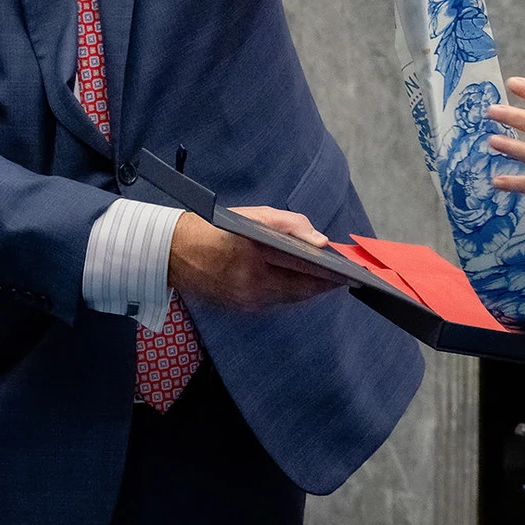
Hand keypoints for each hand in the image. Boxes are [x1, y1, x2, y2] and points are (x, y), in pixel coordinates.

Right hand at [167, 208, 344, 311]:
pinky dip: (288, 293)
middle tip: (342, 278)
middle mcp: (249, 286)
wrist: (174, 251)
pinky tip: (299, 284)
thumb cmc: (219, 227)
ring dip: (306, 290)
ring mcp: (244, 302)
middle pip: (299, 291)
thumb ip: (291, 225)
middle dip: (322, 284)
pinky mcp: (239, 308)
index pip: (302, 271)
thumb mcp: (256, 216)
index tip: (349, 272)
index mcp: (253, 259)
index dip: (329, 274)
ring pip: (287, 299)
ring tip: (326, 280)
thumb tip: (321, 242)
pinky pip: (273, 302)